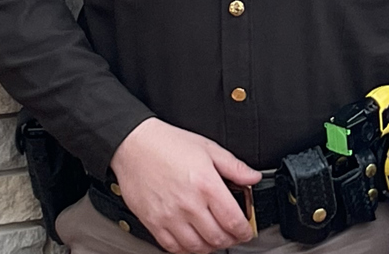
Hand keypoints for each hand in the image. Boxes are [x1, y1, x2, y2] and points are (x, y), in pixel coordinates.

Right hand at [109, 118, 260, 253]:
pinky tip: (194, 242)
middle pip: (217, 237)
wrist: (135, 146)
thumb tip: (253, 178)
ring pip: (196, 247)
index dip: (244, 230)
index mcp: (206, 184)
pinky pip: (173, 247)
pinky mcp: (153, 223)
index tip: (247, 231)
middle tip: (235, 236)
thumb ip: (234, 167)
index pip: (233, 220)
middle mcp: (188, 204)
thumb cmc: (169, 144)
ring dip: (211, 247)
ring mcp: (169, 216)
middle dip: (231, 240)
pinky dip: (187, 250)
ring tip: (216, 240)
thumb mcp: (209, 148)